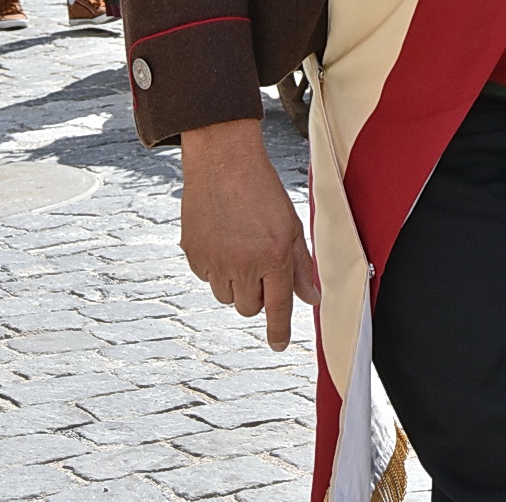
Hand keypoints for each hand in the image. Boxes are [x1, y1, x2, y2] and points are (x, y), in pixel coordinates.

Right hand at [180, 118, 319, 349]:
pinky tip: (221, 237)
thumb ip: (301, 265)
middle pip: (250, 308)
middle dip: (256, 295)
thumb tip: (312, 298)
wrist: (223, 160)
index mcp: (274, 256)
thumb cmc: (262, 190)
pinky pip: (206, 278)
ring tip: (239, 245)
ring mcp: (216, 261)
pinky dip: (214, 266)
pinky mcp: (194, 254)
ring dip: (234, 282)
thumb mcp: (291, 224)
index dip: (279, 331)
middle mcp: (245, 264)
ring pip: (226, 296)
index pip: (279, 307)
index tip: (278, 345)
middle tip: (258, 265)